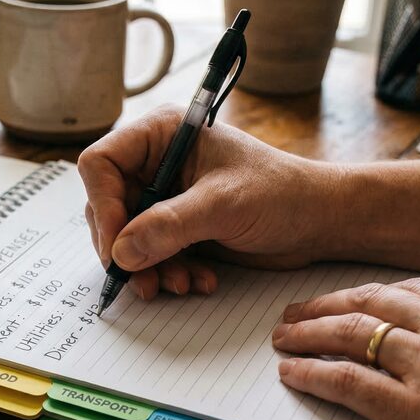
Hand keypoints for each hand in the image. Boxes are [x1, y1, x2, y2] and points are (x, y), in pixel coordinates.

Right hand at [78, 106, 334, 298]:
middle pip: (107, 206)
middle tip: (142, 279)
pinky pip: (149, 254)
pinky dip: (166, 272)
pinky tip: (197, 281)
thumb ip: (170, 225)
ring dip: (147, 267)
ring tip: (178, 284)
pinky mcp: (176, 228)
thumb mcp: (224, 205)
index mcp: (161, 135)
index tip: (118, 246)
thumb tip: (122, 252)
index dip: (103, 206)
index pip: (101, 164)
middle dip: (126, 248)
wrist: (319, 221)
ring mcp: (165, 197)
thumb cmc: (282, 193)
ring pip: (126, 237)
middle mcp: (155, 163)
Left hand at [272, 278, 419, 419]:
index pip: (409, 289)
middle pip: (369, 302)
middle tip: (296, 313)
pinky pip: (345, 381)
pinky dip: (311, 373)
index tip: (347, 302)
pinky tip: (292, 374)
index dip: (368, 296)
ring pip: (348, 334)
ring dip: (307, 334)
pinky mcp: (415, 412)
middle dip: (325, 306)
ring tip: (283, 339)